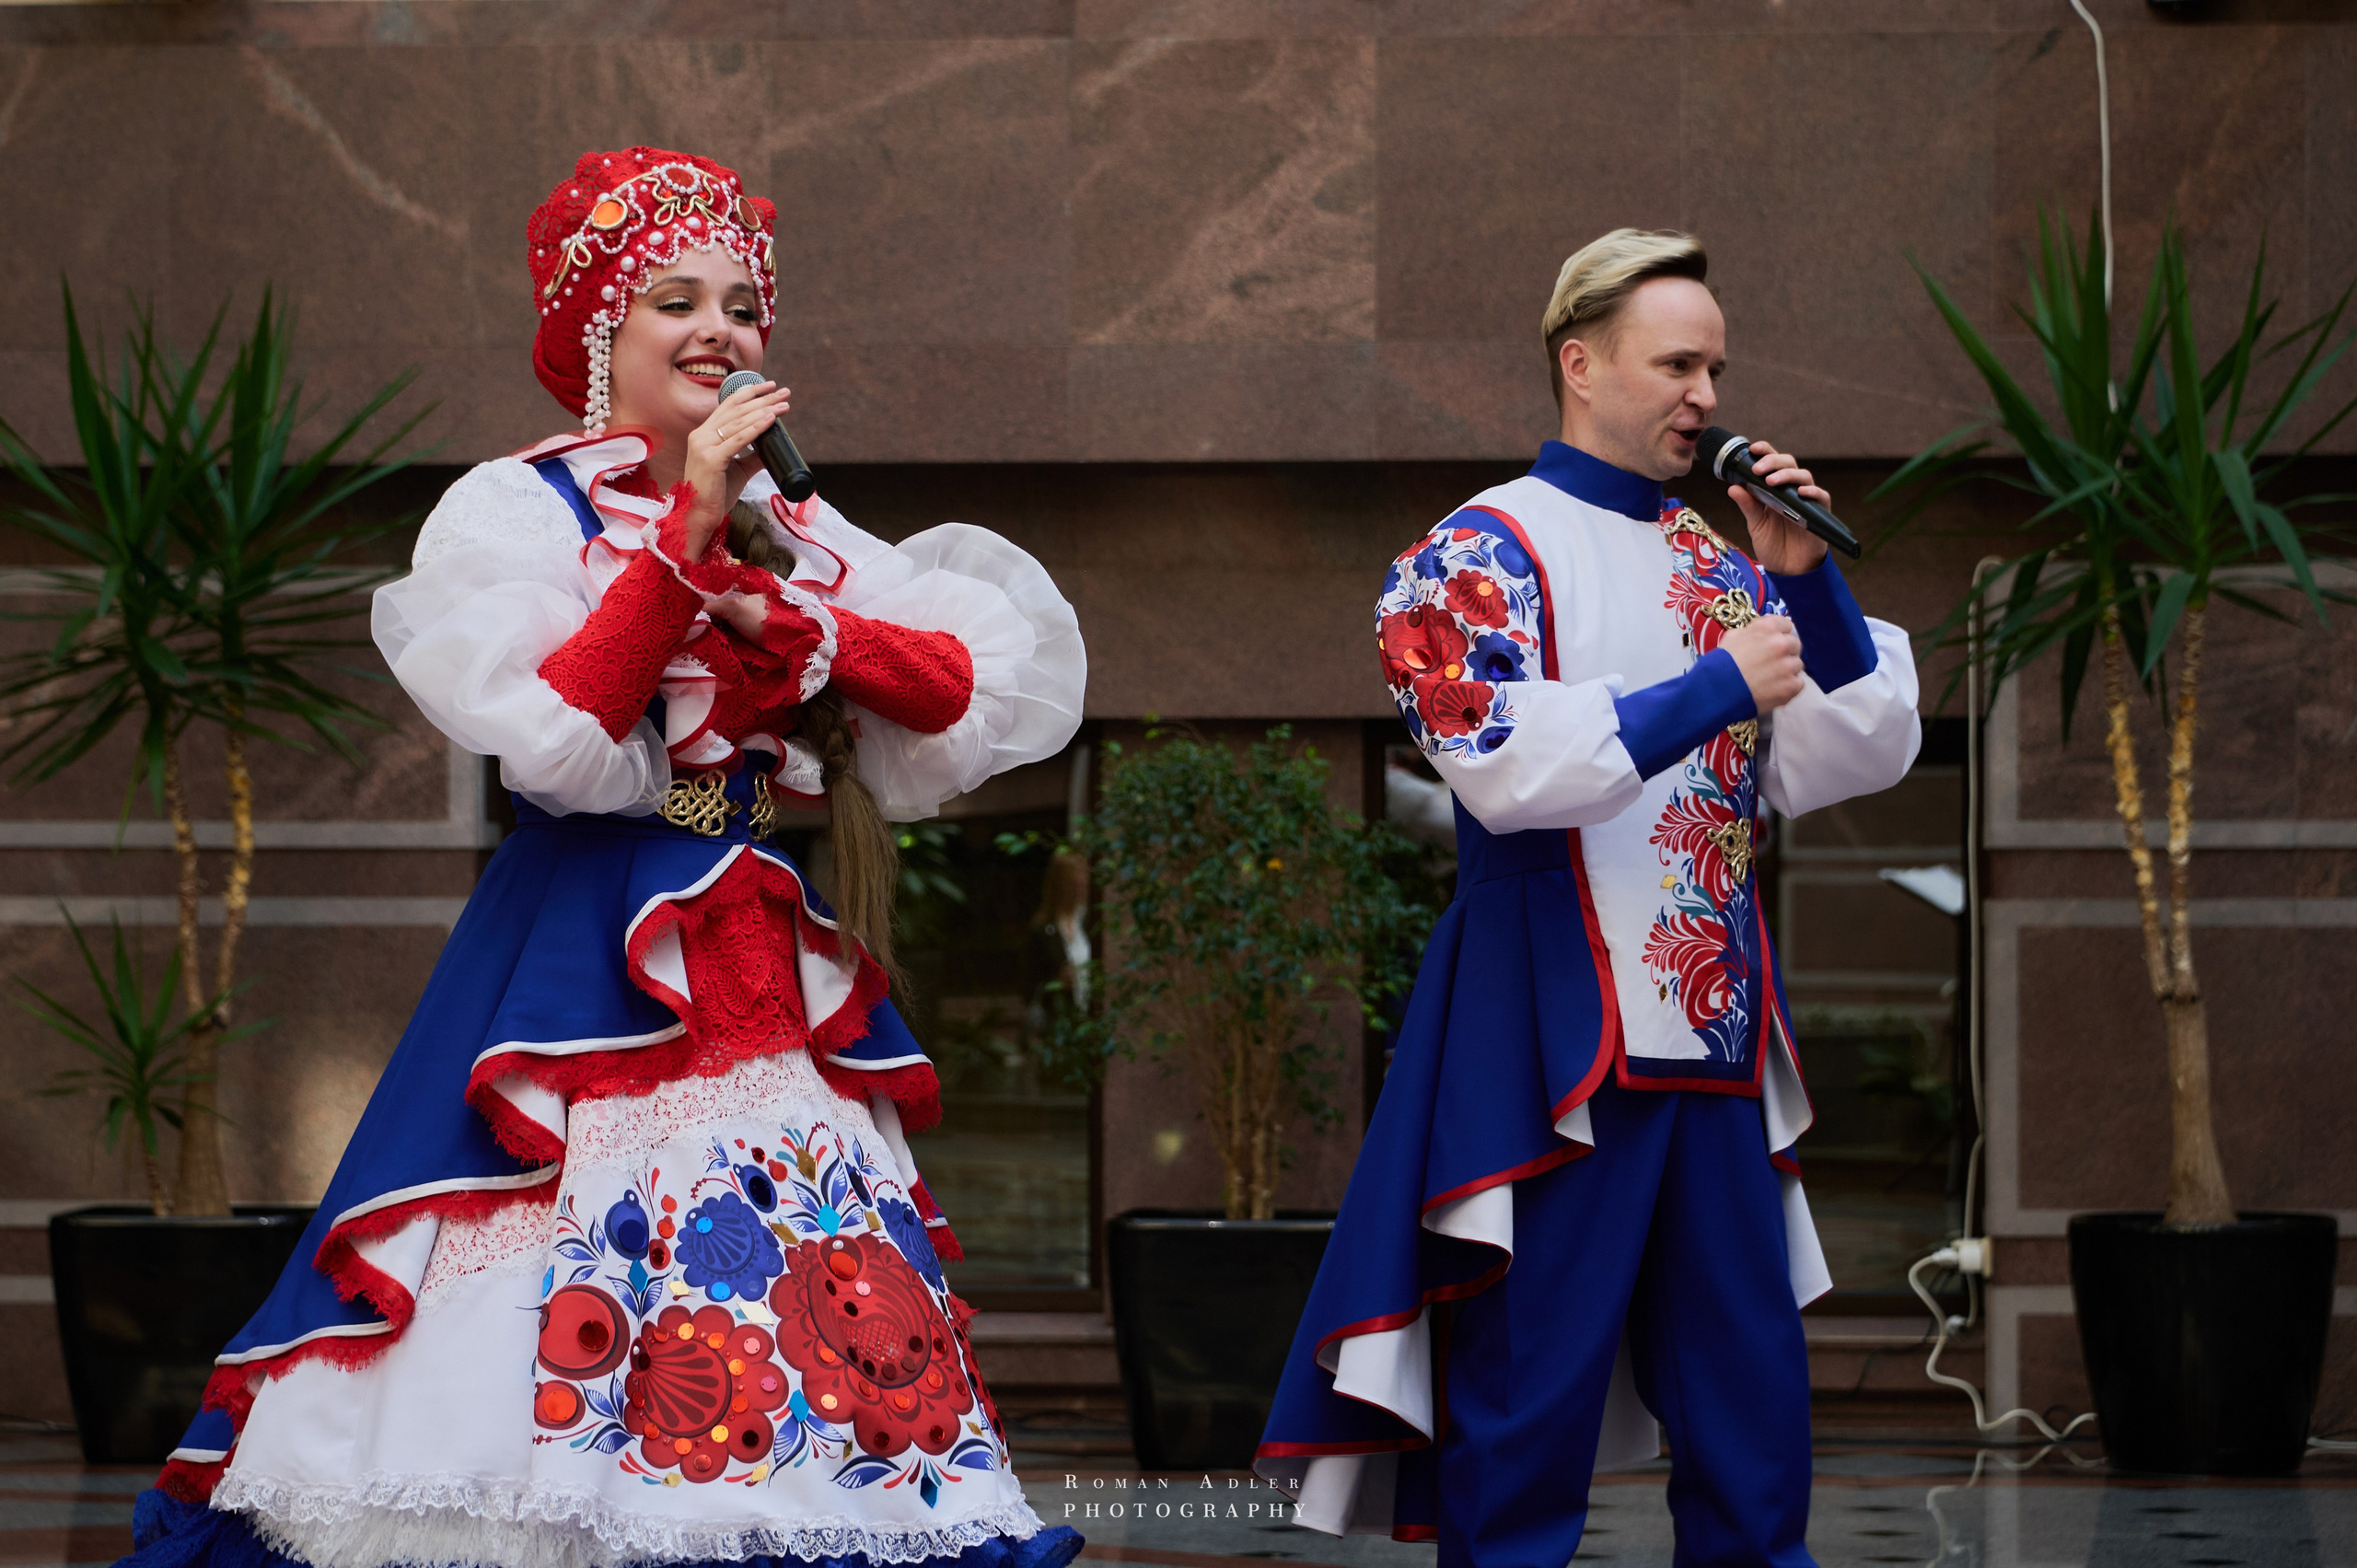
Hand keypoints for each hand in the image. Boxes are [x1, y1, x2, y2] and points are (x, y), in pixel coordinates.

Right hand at [679, 380, 791, 559]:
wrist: (699, 515)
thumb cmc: (716, 493)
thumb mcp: (738, 469)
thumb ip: (752, 456)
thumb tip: (771, 446)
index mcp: (703, 434)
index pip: (727, 406)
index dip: (748, 393)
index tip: (769, 386)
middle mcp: (701, 435)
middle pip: (736, 410)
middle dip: (762, 399)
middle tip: (784, 391)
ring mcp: (704, 446)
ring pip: (739, 422)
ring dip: (764, 410)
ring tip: (784, 404)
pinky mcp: (711, 458)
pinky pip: (738, 440)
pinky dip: (756, 428)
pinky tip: (770, 418)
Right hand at [1721, 614, 1804, 713]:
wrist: (1717, 691)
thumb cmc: (1721, 663)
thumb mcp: (1732, 637)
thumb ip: (1752, 632)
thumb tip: (1760, 635)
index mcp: (1767, 628)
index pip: (1786, 624)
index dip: (1779, 634)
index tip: (1773, 642)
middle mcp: (1781, 643)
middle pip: (1794, 644)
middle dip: (1785, 652)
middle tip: (1771, 662)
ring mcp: (1788, 666)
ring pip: (1797, 665)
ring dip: (1787, 670)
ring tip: (1771, 679)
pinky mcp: (1791, 686)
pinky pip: (1798, 683)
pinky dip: (1789, 686)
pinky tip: (1774, 689)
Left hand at [1726, 439, 1828, 575]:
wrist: (1789, 570)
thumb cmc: (1773, 545)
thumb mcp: (1755, 525)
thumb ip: (1747, 505)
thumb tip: (1732, 486)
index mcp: (1774, 489)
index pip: (1772, 464)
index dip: (1765, 452)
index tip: (1752, 449)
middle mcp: (1791, 490)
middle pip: (1788, 464)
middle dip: (1773, 461)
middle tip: (1758, 469)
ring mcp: (1806, 500)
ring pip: (1803, 475)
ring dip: (1787, 475)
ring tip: (1771, 481)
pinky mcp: (1819, 513)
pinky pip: (1821, 496)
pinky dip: (1812, 491)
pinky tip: (1801, 492)